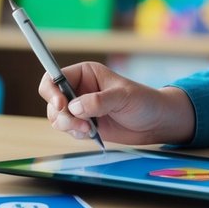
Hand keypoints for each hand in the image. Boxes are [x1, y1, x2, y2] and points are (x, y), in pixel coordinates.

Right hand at [39, 61, 195, 145]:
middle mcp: (79, 89)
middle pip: (52, 100)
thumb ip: (98, 101)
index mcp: (86, 73)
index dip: (52, 91)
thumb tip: (74, 108)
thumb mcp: (123, 97)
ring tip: (89, 130)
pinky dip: (76, 134)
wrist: (155, 123)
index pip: (55, 77)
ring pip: (57, 117)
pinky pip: (68, 130)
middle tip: (80, 125)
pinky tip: (92, 134)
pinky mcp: (84, 124)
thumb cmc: (144, 101)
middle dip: (61, 115)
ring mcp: (80, 108)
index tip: (61, 106)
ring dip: (68, 126)